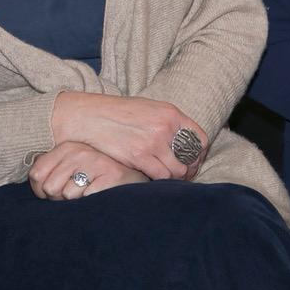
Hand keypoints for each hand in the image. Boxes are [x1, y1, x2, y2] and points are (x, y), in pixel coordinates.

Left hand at [28, 141, 147, 199]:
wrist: (132, 180)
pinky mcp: (110, 176)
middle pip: (50, 187)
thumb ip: (51, 171)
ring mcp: (96, 162)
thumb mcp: (71, 168)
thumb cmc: (96, 178)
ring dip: (78, 201)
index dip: (42, 191)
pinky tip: (100, 194)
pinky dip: (91, 203)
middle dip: (60, 198)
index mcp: (66, 147)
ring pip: (68, 195)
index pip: (36, 174)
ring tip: (91, 192)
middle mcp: (79, 151)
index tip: (57, 191)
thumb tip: (35, 182)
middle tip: (78, 193)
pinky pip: (86, 199)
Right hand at [51, 92, 208, 179]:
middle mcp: (165, 126)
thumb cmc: (117, 113)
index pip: (200, 139)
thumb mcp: (148, 109)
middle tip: (181, 176)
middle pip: (191, 158)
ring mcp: (153, 141)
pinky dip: (159, 181)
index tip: (192, 162)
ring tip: (165, 178)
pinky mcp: (139, 156)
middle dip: (188, 170)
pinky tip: (152, 179)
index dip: (199, 155)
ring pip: (177, 171)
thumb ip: (166, 122)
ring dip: (174, 178)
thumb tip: (182, 140)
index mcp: (170, 113)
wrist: (90, 116)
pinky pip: (160, 176)